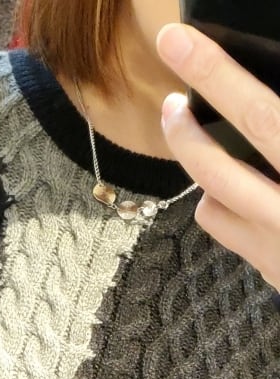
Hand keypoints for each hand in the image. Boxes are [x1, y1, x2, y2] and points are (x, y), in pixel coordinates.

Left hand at [157, 22, 279, 290]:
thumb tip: (269, 116)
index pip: (259, 115)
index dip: (216, 74)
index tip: (177, 41)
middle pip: (215, 168)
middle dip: (184, 132)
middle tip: (171, 103)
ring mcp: (277, 251)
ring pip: (213, 208)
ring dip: (211, 181)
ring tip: (222, 158)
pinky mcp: (274, 275)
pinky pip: (236, 237)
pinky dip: (235, 214)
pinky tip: (256, 200)